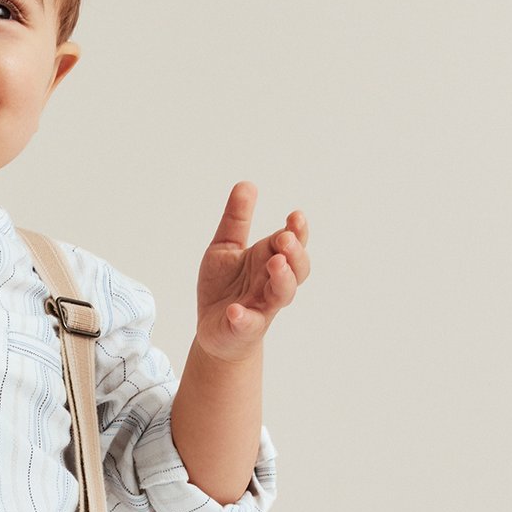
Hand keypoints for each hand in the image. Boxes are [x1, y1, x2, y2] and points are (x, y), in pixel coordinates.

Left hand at [195, 181, 309, 362]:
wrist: (214, 328)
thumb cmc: (225, 286)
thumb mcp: (225, 246)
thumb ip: (236, 220)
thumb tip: (247, 184)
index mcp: (269, 259)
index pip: (292, 243)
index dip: (298, 230)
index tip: (295, 216)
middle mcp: (271, 282)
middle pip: (297, 268)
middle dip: (295, 252)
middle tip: (284, 239)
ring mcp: (261, 306)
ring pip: (283, 294)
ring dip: (282, 279)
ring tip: (275, 263)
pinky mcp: (244, 327)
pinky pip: (248, 323)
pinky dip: (243, 317)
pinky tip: (235, 310)